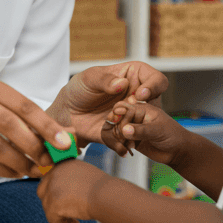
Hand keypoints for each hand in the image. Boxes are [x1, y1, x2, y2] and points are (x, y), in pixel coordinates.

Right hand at [0, 80, 71, 179]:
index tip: (64, 143)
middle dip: (34, 146)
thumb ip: (33, 121)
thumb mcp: (4, 108)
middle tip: (49, 161)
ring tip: (34, 170)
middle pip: (10, 126)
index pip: (25, 106)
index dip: (47, 126)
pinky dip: (3, 170)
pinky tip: (16, 173)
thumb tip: (71, 137)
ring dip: (19, 162)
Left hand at [36, 160, 107, 222]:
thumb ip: (72, 181)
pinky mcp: (53, 203)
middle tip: (66, 213)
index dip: (56, 192)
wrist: (108, 196)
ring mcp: (52, 188)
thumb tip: (62, 195)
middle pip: (42, 191)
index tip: (67, 203)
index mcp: (63, 164)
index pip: (50, 179)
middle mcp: (54, 173)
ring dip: (59, 216)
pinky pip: (52, 219)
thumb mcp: (86, 177)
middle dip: (52, 204)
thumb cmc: (104, 189)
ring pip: (47, 207)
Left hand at [51, 62, 167, 153]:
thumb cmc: (80, 88)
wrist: (67, 111)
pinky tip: (118, 145)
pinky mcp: (124, 133)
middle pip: (155, 104)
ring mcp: (132, 116)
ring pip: (146, 125)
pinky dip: (126, 144)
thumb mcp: (89, 78)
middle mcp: (137, 97)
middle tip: (127, 112)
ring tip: (119, 129)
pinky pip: (131, 141)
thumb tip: (122, 83)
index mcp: (133, 77)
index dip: (154, 85)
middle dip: (145, 111)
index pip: (155, 79)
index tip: (141, 94)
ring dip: (136, 129)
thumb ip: (105, 79)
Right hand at [100, 101, 182, 165]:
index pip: (123, 108)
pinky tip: (126, 152)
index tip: (120, 128)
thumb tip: (124, 130)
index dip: (118, 117)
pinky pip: (118, 141)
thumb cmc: (172, 135)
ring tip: (126, 147)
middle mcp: (134, 117)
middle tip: (124, 140)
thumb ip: (141, 130)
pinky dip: (119, 147)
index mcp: (141, 109)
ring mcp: (131, 128)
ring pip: (115, 130)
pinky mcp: (130, 140)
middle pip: (116, 119)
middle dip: (117, 131)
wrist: (177, 151)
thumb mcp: (158, 130)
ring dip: (117, 140)